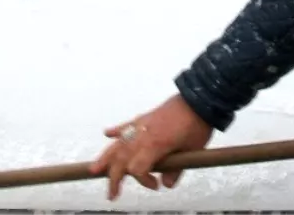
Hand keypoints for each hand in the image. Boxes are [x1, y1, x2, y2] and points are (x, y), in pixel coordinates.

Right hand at [90, 94, 213, 199]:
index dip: (144, 181)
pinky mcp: (144, 118)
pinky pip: (126, 125)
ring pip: (118, 144)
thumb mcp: (192, 151)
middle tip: (112, 194)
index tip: (156, 185)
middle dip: (114, 178)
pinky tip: (107, 134)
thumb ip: (177, 169)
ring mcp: (141, 125)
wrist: (199, 99)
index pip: (137, 169)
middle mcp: (143, 135)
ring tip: (94, 170)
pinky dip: (116, 130)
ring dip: (105, 158)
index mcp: (155, 144)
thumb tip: (167, 184)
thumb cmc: (197, 125)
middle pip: (121, 159)